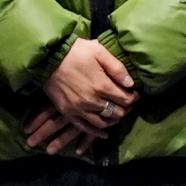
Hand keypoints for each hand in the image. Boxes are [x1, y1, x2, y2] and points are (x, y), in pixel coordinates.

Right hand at [25, 37, 136, 153]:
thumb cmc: (76, 51)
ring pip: (103, 122)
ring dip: (113, 120)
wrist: (49, 57)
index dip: (134, 98)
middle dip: (125, 108)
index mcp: (102, 85)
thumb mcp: (99, 52)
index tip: (136, 94)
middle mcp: (92, 101)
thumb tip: (131, 84)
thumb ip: (117, 68)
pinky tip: (104, 133)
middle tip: (127, 103)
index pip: (125, 99)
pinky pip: (85, 128)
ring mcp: (79, 109)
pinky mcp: (68, 112)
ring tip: (117, 114)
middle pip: (116, 112)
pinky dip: (96, 132)